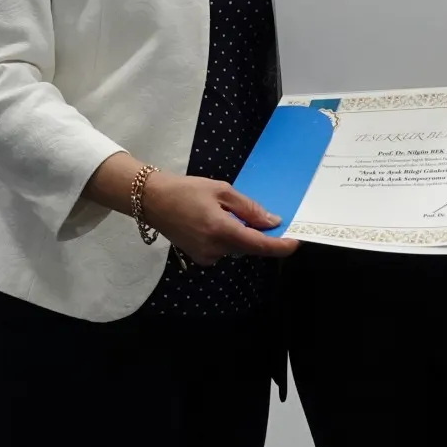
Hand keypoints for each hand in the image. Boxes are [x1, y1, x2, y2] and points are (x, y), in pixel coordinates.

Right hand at [138, 172, 299, 265]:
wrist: (151, 200)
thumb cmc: (186, 190)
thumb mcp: (221, 190)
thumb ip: (249, 208)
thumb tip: (273, 222)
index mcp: (220, 230)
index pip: (258, 245)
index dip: (279, 246)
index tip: (295, 242)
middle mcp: (214, 248)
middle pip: (248, 246)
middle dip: (256, 233)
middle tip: (252, 212)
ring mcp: (205, 256)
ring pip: (236, 247)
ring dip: (239, 234)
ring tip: (221, 211)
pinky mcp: (199, 257)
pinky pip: (223, 249)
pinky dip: (226, 237)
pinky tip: (212, 221)